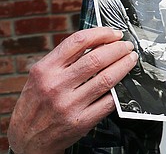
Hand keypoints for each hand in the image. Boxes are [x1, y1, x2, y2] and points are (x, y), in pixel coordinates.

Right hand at [7, 27, 138, 153]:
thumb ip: (63, 59)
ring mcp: (69, 105)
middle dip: (118, 48)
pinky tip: (124, 83)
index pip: (78, 41)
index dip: (101, 33)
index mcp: (44, 70)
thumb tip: (97, 42)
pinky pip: (109, 101)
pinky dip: (120, 90)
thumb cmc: (36, 104)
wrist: (27, 139)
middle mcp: (55, 86)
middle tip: (127, 46)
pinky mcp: (81, 121)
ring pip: (107, 78)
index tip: (114, 33)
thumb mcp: (40, 77)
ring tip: (130, 59)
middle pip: (97, 58)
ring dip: (124, 65)